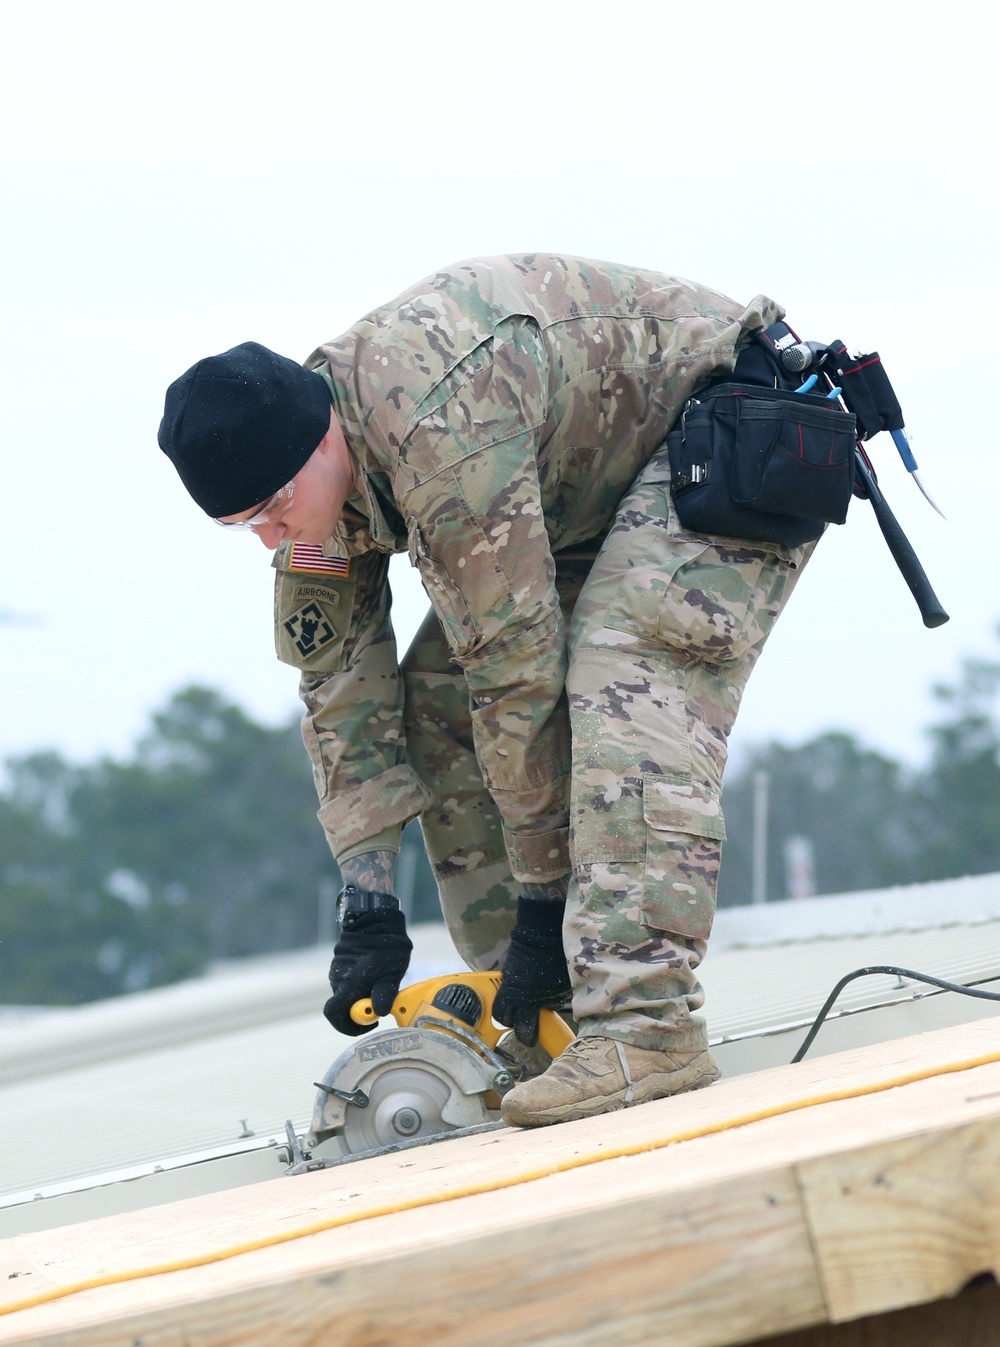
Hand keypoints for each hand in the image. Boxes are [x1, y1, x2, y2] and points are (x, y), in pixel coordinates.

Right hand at [323, 909, 412, 1035]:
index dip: (349, 1026)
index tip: (369, 1022)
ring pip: (345, 993)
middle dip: (360, 1010)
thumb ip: (384, 994)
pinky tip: (373, 970)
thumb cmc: (386, 945)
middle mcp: (338, 979)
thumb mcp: (392, 972)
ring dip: (360, 995)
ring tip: (380, 981)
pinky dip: (358, 983)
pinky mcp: (339, 963)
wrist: (375, 916)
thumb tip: (378, 1013)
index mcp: (348, 984)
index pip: (335, 1016)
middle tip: (379, 1003)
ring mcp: (336, 970)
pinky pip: (346, 981)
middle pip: (342, 1007)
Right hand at [493, 894, 570, 1046]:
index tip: (532, 1040)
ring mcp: (507, 979)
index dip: (528, 1037)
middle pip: (503, 1018)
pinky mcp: (506, 968)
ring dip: (507, 1009)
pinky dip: (509, 992)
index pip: (524, 1028)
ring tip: (519, 1008)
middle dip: (512, 1024)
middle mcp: (514, 992)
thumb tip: (557, 1008)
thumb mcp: (564, 983)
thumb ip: (557, 1000)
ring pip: (499, 1003)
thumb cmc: (559, 956)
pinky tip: (520, 990)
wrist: (544, 928)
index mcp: (529, 999)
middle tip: (524, 1023)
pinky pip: (503, 987)